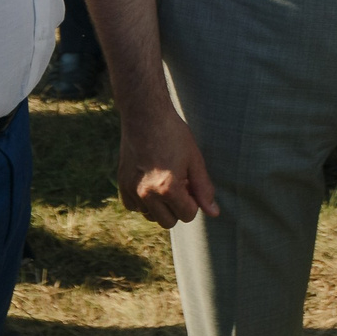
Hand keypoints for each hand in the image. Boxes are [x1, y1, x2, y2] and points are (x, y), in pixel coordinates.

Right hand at [116, 101, 219, 228]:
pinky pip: (134, 206)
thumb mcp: (194, 160)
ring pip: (151, 216)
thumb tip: (214, 213)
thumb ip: (204, 189)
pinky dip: (143, 200)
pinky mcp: (122, 184)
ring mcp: (132, 190)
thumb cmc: (173, 134)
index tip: (190, 182)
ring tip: (164, 180)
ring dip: (160, 205)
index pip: (188, 215)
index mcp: (168, 189)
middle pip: (169, 221)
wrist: (145, 114)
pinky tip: (149, 182)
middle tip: (179, 182)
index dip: (193, 200)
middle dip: (178, 207)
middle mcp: (147, 194)